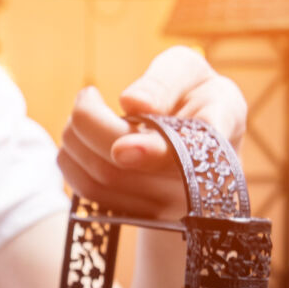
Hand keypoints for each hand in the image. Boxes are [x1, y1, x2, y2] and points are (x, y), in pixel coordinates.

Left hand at [57, 46, 247, 217]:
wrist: (198, 143)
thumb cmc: (192, 97)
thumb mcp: (188, 71)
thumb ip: (165, 81)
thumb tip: (133, 102)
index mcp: (215, 139)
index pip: (187, 155)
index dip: (150, 153)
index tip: (121, 147)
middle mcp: (193, 186)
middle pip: (122, 167)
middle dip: (89, 123)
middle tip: (88, 96)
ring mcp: (165, 208)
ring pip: (100, 178)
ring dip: (76, 138)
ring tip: (86, 112)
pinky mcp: (137, 215)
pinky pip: (89, 192)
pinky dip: (73, 159)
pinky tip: (81, 139)